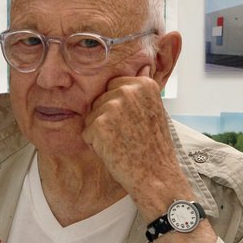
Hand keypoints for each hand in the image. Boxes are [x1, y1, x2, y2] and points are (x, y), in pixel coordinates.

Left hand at [82, 67, 186, 211]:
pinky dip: (95, 144)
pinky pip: (86, 131)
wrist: (156, 176)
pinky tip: (114, 151)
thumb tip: (142, 65)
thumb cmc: (155, 147)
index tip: (134, 123)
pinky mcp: (98, 124)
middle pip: (101, 99)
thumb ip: (142, 90)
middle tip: (128, 135)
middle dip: (107, 118)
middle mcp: (128, 90)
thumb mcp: (155, 110)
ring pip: (92, 115)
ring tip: (122, 143)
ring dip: (101, 131)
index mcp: (144, 84)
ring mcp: (112, 106)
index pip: (115, 86)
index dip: (119, 107)